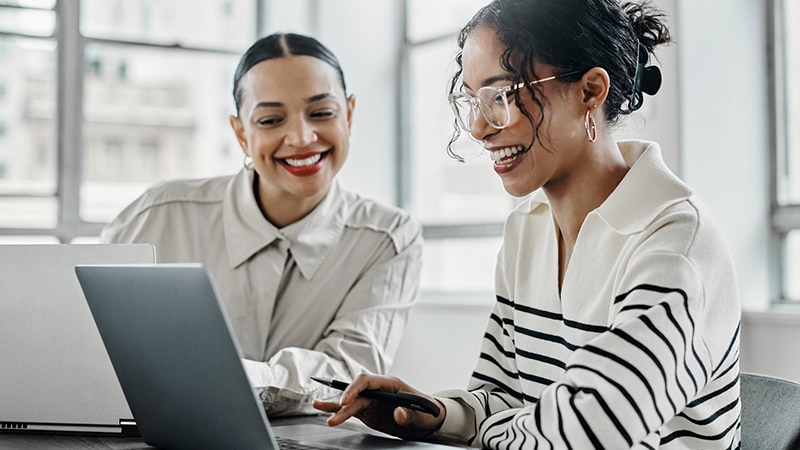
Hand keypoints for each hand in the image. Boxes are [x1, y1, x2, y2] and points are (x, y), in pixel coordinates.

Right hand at [312, 373, 444, 440]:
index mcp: (391, 384)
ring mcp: (371, 400)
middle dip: (345, 400)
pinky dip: (337, 411)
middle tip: (338, 410)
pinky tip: (325, 412)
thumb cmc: (427, 413)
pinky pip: (350, 410)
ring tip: (318, 406)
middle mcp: (378, 390)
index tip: (347, 399)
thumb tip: (398, 413)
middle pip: (356, 392)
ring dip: (335, 406)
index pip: (368, 380)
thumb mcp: (422, 416)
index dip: (355, 388)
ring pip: (350, 402)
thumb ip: (410, 415)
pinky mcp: (368, 411)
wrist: (427, 421)